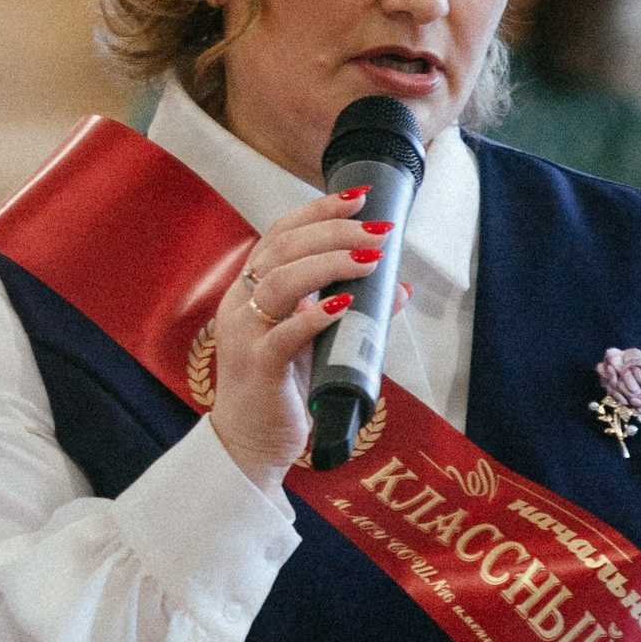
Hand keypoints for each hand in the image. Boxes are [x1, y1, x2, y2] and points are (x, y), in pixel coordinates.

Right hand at [205, 187, 400, 492]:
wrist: (249, 443)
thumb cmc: (280, 389)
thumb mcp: (316, 343)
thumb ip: (351, 313)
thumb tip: (398, 288)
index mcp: (250, 289)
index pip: (280, 233)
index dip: (317, 211)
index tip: (357, 198)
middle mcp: (242, 304)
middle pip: (283, 247)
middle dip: (334, 232)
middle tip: (377, 232)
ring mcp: (246, 334)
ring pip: (282, 281)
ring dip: (330, 264)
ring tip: (369, 261)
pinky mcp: (259, 366)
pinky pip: (285, 334)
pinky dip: (316, 315)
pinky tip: (344, 305)